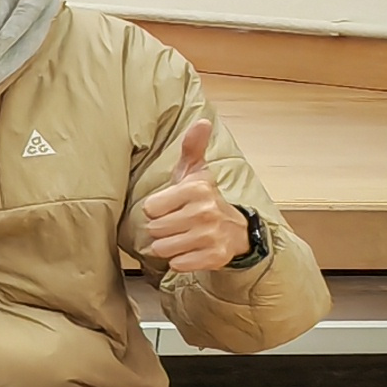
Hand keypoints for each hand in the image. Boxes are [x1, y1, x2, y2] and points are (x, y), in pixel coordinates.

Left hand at [135, 118, 252, 275]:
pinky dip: (181, 261)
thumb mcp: (196, 172)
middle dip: (162, 229)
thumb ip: (192, 147)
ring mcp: (211, 236)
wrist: (236, 230)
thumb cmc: (204, 199)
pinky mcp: (214, 257)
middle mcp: (204, 212)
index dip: (157, 210)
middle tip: (178, 224)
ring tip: (184, 237)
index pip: (150, 208)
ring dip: (169, 246)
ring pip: (163, 249)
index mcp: (195, 190)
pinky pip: (178, 264)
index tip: (172, 207)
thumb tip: (202, 121)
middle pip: (154, 230)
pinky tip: (192, 251)